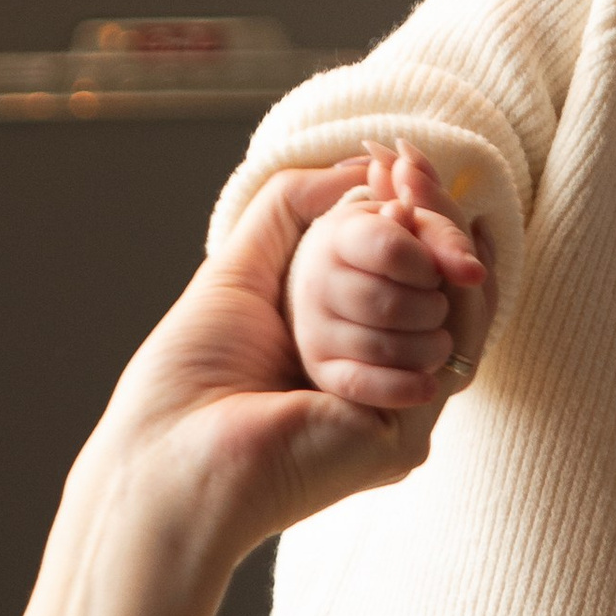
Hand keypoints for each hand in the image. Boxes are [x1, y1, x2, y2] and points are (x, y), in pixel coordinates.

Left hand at [8, 157, 492, 615]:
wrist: (165, 455)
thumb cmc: (184, 379)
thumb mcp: (240, 269)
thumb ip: (291, 211)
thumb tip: (356, 167)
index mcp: (351, 350)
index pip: (417, 274)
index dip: (418, 214)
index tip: (401, 160)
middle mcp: (384, 383)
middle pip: (447, 286)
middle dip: (432, 220)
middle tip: (408, 171)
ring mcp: (399, 415)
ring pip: (451, 313)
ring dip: (407, 262)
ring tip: (373, 224)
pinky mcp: (402, 440)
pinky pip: (438, 355)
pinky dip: (409, 306)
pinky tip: (397, 263)